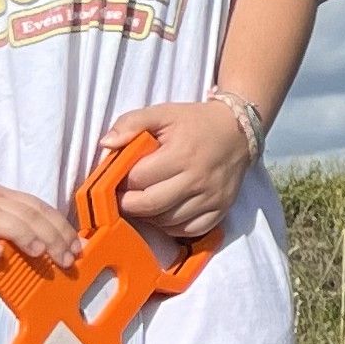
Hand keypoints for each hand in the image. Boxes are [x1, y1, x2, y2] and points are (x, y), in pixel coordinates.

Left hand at [109, 100, 253, 248]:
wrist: (238, 131)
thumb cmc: (195, 123)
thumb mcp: (163, 113)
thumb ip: (131, 122)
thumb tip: (105, 144)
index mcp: (182, 153)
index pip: (138, 178)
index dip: (120, 180)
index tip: (116, 178)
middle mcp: (199, 178)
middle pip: (149, 205)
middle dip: (128, 203)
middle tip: (124, 195)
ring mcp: (212, 197)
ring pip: (166, 221)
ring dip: (148, 215)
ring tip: (145, 200)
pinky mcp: (221, 209)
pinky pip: (188, 230)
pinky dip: (171, 226)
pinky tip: (166, 211)